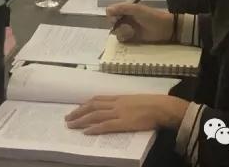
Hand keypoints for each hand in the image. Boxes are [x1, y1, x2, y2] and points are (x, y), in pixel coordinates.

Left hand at [65, 95, 188, 134]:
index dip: (85, 104)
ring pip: (96, 115)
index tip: (76, 108)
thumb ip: (125, 103)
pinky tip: (86, 132)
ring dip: (81, 120)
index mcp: (119, 97)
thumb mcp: (134, 100)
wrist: (161, 107)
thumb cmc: (152, 104)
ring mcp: (119, 113)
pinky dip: (95, 128)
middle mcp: (116, 103)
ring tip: (71, 125)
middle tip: (67, 118)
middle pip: (92, 106)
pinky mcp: (124, 123)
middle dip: (78, 112)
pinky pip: (106, 126)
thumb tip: (117, 108)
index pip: (97, 99)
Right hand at [106, 3, 173, 43]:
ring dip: (122, 33)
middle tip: (126, 27)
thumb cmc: (151, 16)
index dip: (111, 16)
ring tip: (131, 32)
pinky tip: (133, 37)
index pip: (111, 12)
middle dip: (117, 26)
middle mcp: (125, 18)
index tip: (116, 20)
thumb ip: (123, 8)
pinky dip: (125, 39)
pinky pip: (122, 40)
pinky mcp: (132, 38)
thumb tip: (108, 10)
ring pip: (116, 32)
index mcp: (125, 9)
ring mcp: (128, 29)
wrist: (165, 28)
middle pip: (112, 23)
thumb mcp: (137, 9)